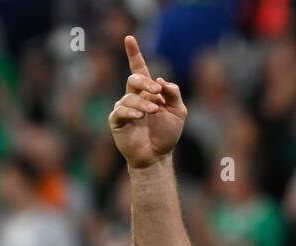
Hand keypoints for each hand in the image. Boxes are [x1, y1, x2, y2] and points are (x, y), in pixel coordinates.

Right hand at [108, 36, 186, 169]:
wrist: (158, 156)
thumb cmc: (166, 134)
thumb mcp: (178, 112)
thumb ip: (173, 95)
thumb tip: (162, 81)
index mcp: (148, 92)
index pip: (139, 69)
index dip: (134, 54)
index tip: (129, 38)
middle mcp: (134, 97)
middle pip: (134, 79)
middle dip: (145, 83)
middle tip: (158, 91)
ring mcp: (124, 108)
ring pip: (130, 97)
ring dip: (144, 103)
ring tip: (155, 111)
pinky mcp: (117, 121)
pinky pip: (120, 110)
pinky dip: (131, 111)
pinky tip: (140, 115)